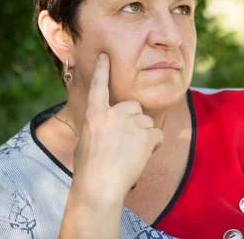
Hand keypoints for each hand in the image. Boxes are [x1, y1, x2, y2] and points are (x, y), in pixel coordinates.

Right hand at [71, 53, 163, 205]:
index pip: (98, 87)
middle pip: (132, 106)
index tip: (105, 56)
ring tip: (131, 155)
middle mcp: (113, 114)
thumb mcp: (85, 141)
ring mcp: (130, 124)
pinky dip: (154, 146)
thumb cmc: (89, 170)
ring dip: (143, 136)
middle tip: (125, 143)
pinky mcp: (146, 136)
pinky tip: (142, 157)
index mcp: (94, 115)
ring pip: (146, 122)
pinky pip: (157, 135)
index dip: (102, 70)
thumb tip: (106, 126)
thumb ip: (98, 127)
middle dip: (133, 120)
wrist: (99, 187)